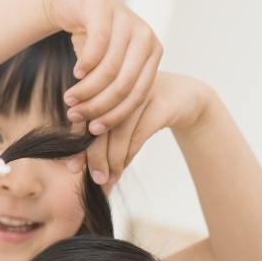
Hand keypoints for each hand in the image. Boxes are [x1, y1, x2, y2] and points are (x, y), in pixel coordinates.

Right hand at [46, 0, 162, 142]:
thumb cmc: (92, 40)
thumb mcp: (108, 67)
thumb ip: (112, 93)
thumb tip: (100, 136)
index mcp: (152, 53)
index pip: (139, 96)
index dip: (116, 116)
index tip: (94, 131)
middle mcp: (145, 37)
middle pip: (124, 86)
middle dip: (98, 106)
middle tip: (76, 116)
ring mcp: (127, 21)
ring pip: (109, 70)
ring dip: (87, 90)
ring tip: (70, 100)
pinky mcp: (105, 10)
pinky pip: (98, 47)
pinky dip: (85, 66)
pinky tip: (75, 75)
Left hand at [66, 73, 210, 185]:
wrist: (188, 97)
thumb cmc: (145, 109)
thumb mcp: (121, 116)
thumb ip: (99, 130)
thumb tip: (76, 163)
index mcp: (107, 81)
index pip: (86, 113)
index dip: (77, 141)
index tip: (73, 167)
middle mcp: (122, 82)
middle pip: (100, 121)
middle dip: (94, 155)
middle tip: (94, 179)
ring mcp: (143, 91)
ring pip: (119, 129)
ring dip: (112, 159)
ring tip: (108, 178)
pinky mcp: (162, 105)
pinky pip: (140, 133)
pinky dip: (129, 153)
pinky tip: (123, 167)